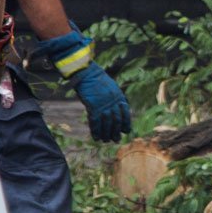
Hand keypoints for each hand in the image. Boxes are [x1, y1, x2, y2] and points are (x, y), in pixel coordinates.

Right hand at [34, 24, 131, 141]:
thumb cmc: (95, 78)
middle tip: (116, 140)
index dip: (126, 123)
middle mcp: (113, 101)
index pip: (125, 112)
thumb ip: (113, 98)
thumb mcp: (109, 86)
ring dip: (106, 133)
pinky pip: (95, 121)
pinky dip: (96, 130)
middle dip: (116, 131)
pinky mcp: (93, 105)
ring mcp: (103, 103)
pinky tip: (96, 137)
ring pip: (106, 123)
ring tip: (106, 141)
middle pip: (116, 120)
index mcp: (118, 95)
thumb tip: (114, 108)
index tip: (126, 131)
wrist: (85, 71)